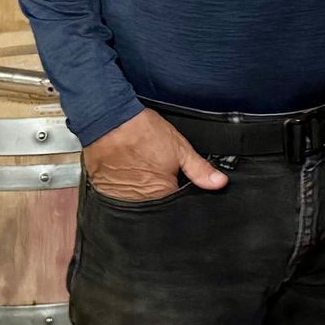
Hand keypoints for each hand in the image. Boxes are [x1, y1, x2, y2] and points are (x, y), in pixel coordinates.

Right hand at [83, 109, 227, 201]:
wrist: (108, 120)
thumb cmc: (141, 132)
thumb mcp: (179, 147)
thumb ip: (200, 168)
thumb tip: (219, 182)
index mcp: (162, 193)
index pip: (177, 204)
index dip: (179, 190)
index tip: (175, 178)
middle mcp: (141, 200)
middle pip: (157, 202)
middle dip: (161, 189)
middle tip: (154, 166)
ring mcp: (121, 197)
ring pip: (138, 199)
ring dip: (141, 188)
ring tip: (140, 166)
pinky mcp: (106, 190)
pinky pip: (119, 194)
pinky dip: (124, 185)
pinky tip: (126, 169)